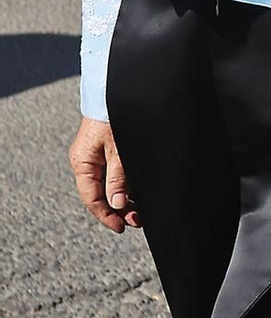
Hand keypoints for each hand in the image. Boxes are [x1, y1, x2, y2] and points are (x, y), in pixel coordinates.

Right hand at [70, 116, 140, 232]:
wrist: (113, 90)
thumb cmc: (114, 117)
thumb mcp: (118, 150)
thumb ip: (118, 177)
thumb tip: (116, 204)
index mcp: (83, 162)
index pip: (91, 198)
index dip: (106, 215)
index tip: (121, 227)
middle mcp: (86, 161)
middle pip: (99, 194)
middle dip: (118, 210)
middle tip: (137, 220)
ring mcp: (95, 156)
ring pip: (108, 185)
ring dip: (123, 198)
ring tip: (140, 210)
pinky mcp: (105, 150)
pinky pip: (113, 173)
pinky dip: (124, 184)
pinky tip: (137, 193)